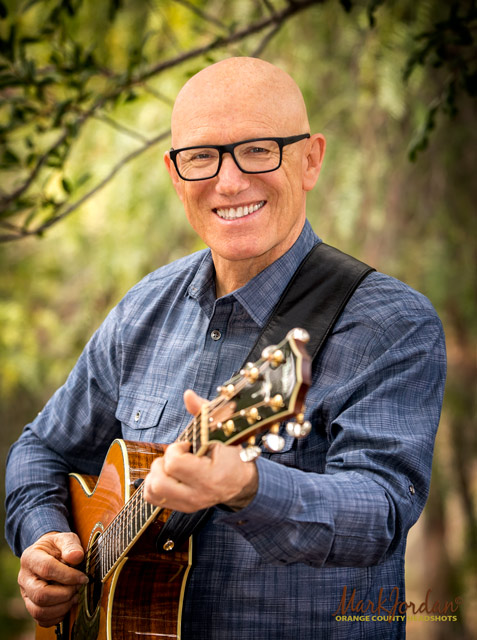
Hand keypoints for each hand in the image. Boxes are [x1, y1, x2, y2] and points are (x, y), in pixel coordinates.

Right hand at [18, 531, 87, 627]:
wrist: (48, 553)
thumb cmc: (58, 547)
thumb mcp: (65, 539)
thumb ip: (71, 545)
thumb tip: (77, 557)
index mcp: (30, 557)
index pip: (47, 569)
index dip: (68, 576)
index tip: (83, 578)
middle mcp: (24, 578)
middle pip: (40, 594)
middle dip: (64, 594)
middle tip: (78, 588)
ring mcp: (26, 594)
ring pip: (39, 610)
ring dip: (62, 607)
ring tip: (74, 597)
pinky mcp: (31, 605)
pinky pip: (41, 619)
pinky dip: (57, 617)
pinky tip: (67, 604)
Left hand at [143, 390, 258, 511]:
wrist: (241, 481)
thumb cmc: (230, 453)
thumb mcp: (222, 430)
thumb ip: (204, 411)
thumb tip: (188, 394)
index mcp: (211, 476)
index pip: (175, 464)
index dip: (175, 449)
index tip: (187, 444)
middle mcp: (199, 494)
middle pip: (159, 481)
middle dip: (162, 463)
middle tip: (176, 456)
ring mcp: (190, 504)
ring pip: (153, 491)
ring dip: (156, 474)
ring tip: (171, 465)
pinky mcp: (182, 508)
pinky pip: (153, 498)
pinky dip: (153, 484)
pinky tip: (167, 474)